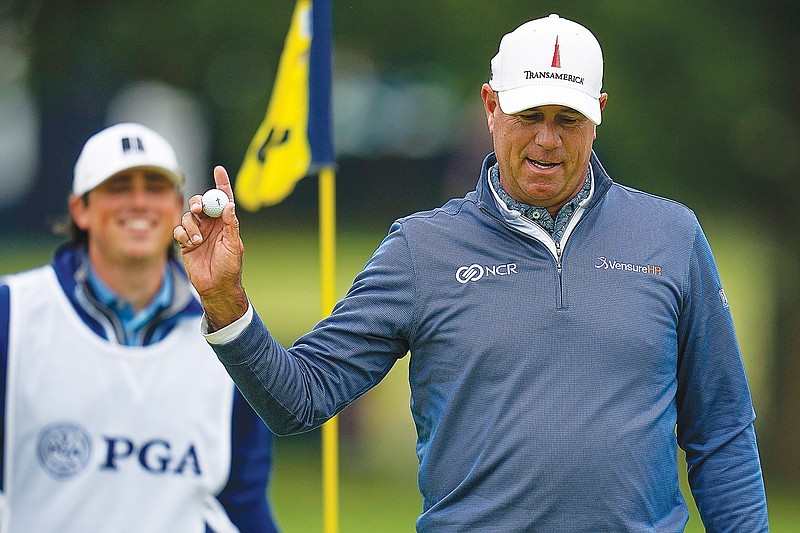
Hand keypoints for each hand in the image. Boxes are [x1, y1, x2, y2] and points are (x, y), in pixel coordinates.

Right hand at [173, 165, 247, 330]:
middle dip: (198, 202)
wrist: (216, 286)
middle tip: (198, 210)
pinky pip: (179, 230)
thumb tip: (229, 205)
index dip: (221, 183)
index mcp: (225, 222)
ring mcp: (198, 232)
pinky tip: (189, 244)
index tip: (218, 169)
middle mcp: (211, 225)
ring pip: (188, 216)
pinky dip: (182, 234)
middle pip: (201, 203)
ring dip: (190, 226)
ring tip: (197, 241)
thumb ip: (231, 225)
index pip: (223, 198)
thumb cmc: (230, 267)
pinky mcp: (186, 242)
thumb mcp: (234, 246)